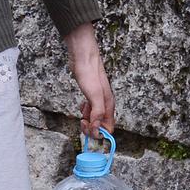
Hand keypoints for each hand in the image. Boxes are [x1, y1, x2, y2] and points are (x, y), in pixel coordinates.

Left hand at [64, 23, 114, 138]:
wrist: (83, 57)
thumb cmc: (89, 74)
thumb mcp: (94, 96)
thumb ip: (97, 113)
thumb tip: (98, 130)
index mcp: (108, 106)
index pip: (108, 128)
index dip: (98, 132)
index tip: (88, 130)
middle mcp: (105, 104)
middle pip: (101, 124)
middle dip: (91, 127)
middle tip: (81, 121)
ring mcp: (98, 99)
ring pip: (95, 117)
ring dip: (87, 120)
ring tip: (81, 114)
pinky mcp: (90, 94)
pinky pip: (89, 109)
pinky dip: (84, 111)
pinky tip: (82, 106)